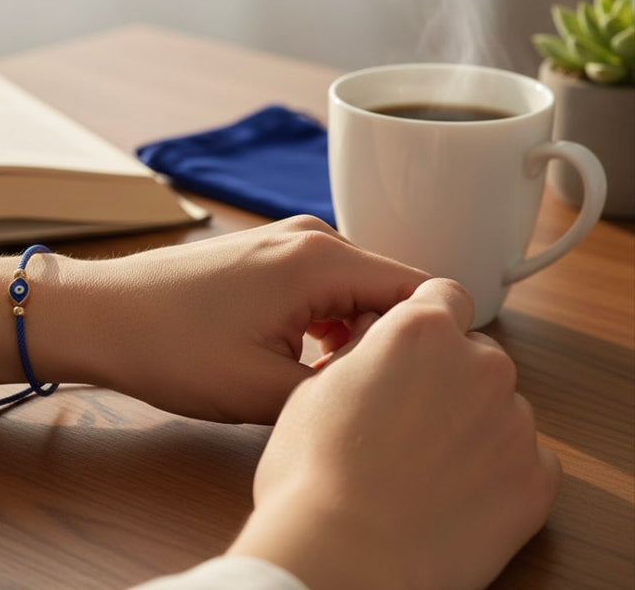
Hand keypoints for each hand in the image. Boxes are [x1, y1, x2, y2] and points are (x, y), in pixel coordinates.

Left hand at [30, 216, 426, 423]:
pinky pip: (324, 287)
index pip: (422, 294)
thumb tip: (387, 389)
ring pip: (356, 293)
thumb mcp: (263, 391)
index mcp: (323, 260)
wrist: (100, 316)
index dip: (431, 346)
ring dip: (354, 338)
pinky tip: (300, 361)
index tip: (414, 391)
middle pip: (391, 292)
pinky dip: (326, 324)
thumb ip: (343, 388)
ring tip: (325, 384)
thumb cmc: (169, 348)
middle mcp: (313, 236)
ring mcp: (287, 240)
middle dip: (387, 345)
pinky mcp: (266, 253)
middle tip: (359, 396)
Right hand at [228, 278, 561, 588]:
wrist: (344, 553)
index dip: (421, 321)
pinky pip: (524, 460)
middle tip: (404, 420)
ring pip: (499, 408)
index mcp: (420, 331)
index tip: (406, 350)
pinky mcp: (535, 478)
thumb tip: (376, 338)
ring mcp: (514, 422)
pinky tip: (450, 495)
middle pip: (474, 354)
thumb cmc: (315, 472)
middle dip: (447, 377)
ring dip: (471, 425)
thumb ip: (362, 352)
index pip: (442, 295)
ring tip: (422, 467)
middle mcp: (478, 364)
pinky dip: (496, 472)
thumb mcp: (314, 388)